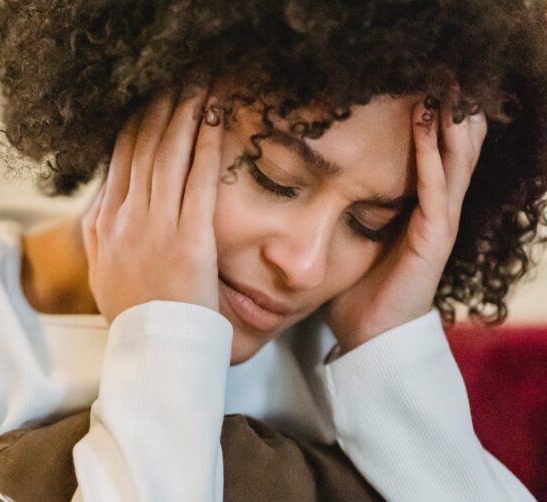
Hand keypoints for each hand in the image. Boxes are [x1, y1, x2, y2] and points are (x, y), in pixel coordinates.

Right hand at [81, 85, 225, 324]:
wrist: (152, 351)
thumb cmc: (134, 315)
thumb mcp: (101, 273)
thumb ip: (99, 235)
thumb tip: (99, 205)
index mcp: (104, 226)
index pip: (119, 162)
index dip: (135, 125)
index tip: (147, 102)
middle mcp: (125, 220)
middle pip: (142, 149)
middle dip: (160, 110)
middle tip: (175, 80)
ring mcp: (155, 227)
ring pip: (168, 155)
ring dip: (184, 115)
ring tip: (197, 87)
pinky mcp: (188, 239)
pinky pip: (198, 180)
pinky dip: (205, 144)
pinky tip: (214, 118)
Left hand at [325, 90, 487, 352]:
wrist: (369, 341)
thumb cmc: (356, 295)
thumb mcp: (351, 244)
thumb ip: (343, 215)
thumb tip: (305, 191)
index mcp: (416, 214)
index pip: (432, 159)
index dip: (431, 126)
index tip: (418, 90)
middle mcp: (433, 214)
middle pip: (452, 153)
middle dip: (448, 116)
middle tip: (440, 78)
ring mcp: (437, 225)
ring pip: (452, 163)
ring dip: (446, 124)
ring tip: (440, 89)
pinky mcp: (432, 238)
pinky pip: (436, 188)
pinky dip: (431, 155)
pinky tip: (426, 126)